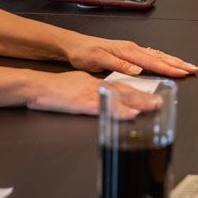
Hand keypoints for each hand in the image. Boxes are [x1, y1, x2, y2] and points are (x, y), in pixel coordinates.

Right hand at [24, 70, 161, 117]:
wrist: (35, 86)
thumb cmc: (56, 87)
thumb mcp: (79, 84)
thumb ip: (94, 89)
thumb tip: (107, 94)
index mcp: (97, 83)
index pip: (123, 87)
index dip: (140, 91)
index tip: (155, 95)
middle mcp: (97, 87)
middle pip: (126, 91)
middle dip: (145, 97)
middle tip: (161, 101)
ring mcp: (90, 95)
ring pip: (118, 98)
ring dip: (138, 102)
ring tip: (154, 106)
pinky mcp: (81, 104)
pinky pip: (103, 108)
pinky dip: (118, 111)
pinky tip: (130, 115)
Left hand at [64, 35, 197, 77]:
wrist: (74, 45)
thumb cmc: (84, 53)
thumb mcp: (98, 60)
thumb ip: (119, 65)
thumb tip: (137, 70)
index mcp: (127, 51)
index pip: (152, 61)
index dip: (168, 68)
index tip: (181, 73)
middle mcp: (133, 49)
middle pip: (160, 57)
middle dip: (178, 63)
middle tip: (193, 68)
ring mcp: (132, 50)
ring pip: (158, 55)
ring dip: (174, 61)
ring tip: (187, 65)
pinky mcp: (130, 52)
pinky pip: (152, 55)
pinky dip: (164, 59)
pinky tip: (169, 61)